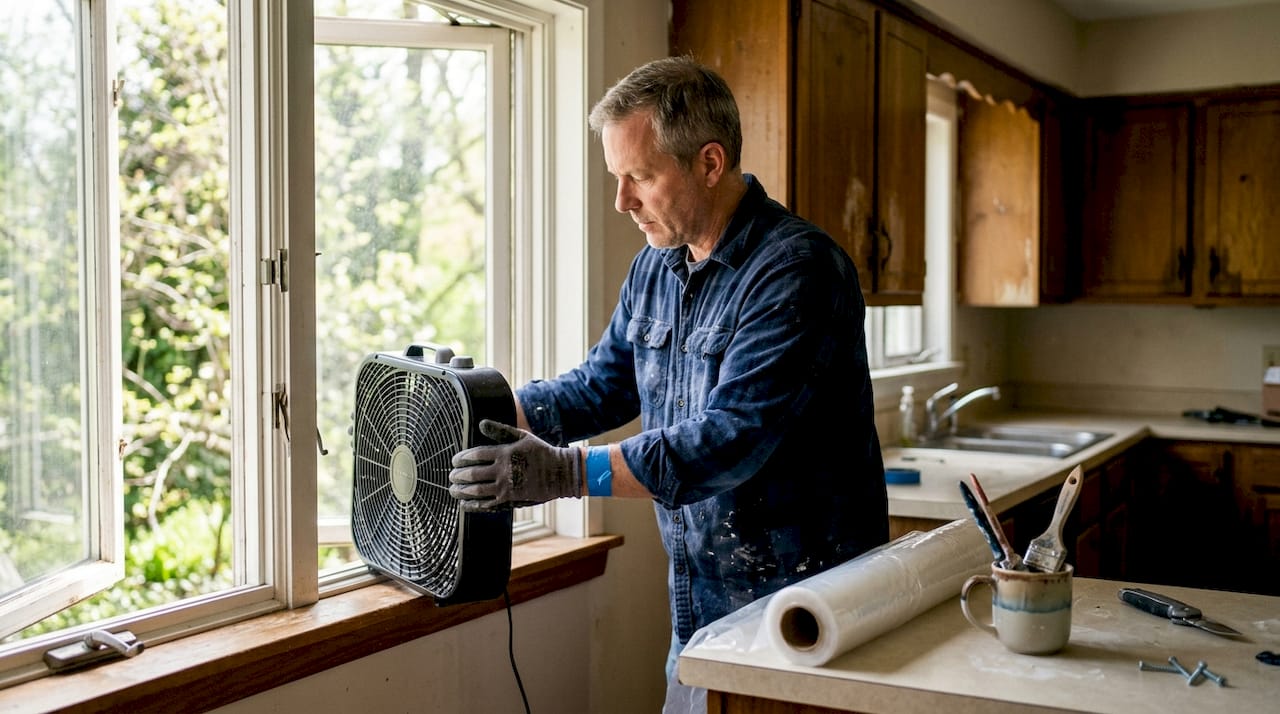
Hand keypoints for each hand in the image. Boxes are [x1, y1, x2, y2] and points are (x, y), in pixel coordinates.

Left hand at [448, 419, 581, 510]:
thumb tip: (480, 424)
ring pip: (476, 490)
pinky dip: (473, 505)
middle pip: (472, 473)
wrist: (560, 473)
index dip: (461, 458)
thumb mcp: (522, 436)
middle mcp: (503, 470)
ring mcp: (506, 487)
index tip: (454, 461)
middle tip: (451, 476)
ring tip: (453, 489)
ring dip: (461, 490)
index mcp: (505, 453)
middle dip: (458, 475)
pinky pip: (487, 504)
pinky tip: (464, 503)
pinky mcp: (510, 500)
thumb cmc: (540, 452)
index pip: (475, 455)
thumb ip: (500, 430)